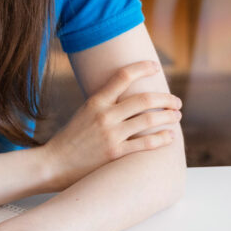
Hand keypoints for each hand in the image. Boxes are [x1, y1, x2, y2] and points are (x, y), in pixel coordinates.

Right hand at [42, 60, 181, 187]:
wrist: (53, 163)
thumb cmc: (70, 138)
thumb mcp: (84, 113)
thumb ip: (105, 103)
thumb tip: (129, 95)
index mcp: (95, 101)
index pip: (123, 76)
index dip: (142, 68)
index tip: (156, 67)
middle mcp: (104, 115)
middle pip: (144, 100)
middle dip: (166, 99)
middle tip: (176, 102)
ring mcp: (110, 135)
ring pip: (148, 120)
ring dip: (168, 117)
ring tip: (176, 116)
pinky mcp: (114, 154)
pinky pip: (145, 143)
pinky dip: (161, 138)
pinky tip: (170, 136)